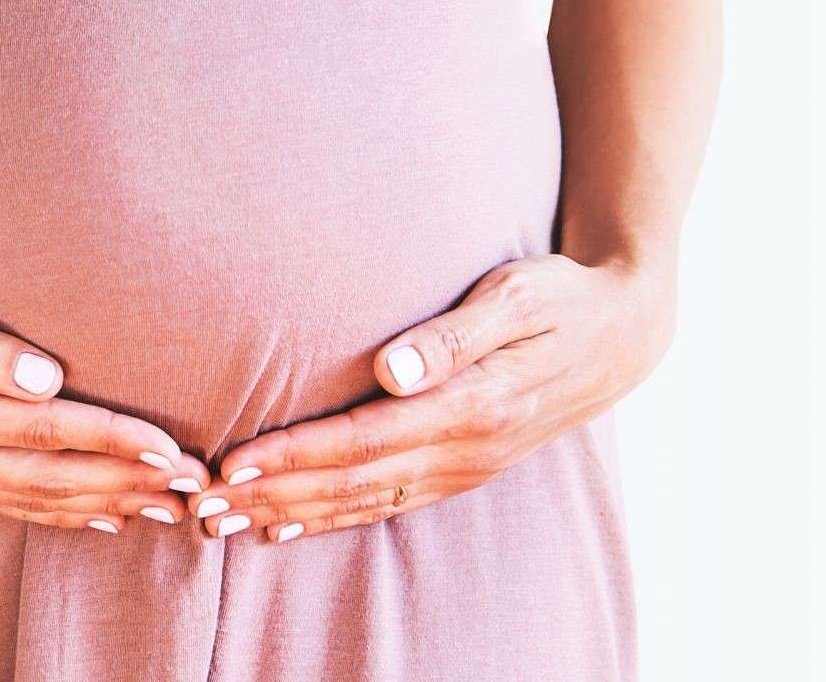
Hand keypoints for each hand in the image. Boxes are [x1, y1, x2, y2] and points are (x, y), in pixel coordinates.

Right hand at [0, 256, 209, 533]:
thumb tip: (48, 377)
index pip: (45, 431)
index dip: (113, 440)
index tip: (171, 446)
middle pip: (48, 478)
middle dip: (126, 484)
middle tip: (193, 489)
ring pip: (31, 499)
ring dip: (102, 505)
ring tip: (164, 508)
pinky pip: (3, 503)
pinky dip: (55, 512)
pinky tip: (95, 516)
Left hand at [187, 254, 674, 540]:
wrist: (624, 333)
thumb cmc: (559, 297)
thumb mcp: (515, 296)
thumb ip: (452, 334)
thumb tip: (389, 368)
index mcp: (473, 405)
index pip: (363, 438)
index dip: (295, 455)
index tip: (233, 463)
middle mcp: (467, 449)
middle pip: (351, 482)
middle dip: (272, 497)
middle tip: (201, 506)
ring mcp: (465, 467)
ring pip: (363, 502)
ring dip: (289, 516)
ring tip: (224, 524)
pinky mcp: (464, 470)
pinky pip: (387, 506)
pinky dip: (333, 520)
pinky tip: (285, 529)